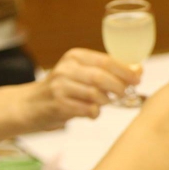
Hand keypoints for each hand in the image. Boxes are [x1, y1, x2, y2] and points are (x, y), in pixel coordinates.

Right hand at [22, 49, 140, 129]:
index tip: (138, 77)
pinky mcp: (58, 104)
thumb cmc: (63, 89)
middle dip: (119, 87)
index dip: (126, 70)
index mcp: (75, 56)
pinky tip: (91, 112)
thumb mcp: (80, 73)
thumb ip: (104, 71)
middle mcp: (67, 68)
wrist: (30, 104)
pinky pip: (87, 110)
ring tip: (105, 103)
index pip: (106, 60)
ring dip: (106, 101)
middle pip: (102, 77)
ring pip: (95, 94)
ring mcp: (61, 86)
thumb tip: (137, 71)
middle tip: (125, 94)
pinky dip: (95, 113)